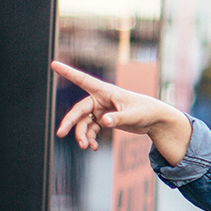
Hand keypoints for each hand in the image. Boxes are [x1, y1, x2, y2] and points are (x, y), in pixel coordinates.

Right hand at [51, 61, 191, 163]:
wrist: (156, 120)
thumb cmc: (147, 112)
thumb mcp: (133, 115)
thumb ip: (118, 118)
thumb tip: (103, 121)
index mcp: (107, 91)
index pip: (84, 80)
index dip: (68, 72)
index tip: (54, 63)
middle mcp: (101, 99)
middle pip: (79, 110)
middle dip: (70, 123)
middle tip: (60, 133)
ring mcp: (102, 110)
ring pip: (84, 123)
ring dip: (82, 135)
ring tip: (86, 147)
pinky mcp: (105, 119)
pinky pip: (91, 129)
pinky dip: (90, 138)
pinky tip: (93, 147)